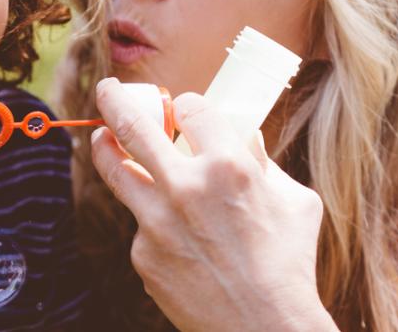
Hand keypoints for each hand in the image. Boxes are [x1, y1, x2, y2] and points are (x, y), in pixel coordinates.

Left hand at [89, 77, 334, 331]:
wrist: (264, 328)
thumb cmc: (290, 264)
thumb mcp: (295, 201)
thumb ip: (264, 164)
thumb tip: (245, 137)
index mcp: (228, 165)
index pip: (191, 108)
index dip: (186, 105)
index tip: (182, 109)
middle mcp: (185, 187)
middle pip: (132, 126)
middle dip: (115, 99)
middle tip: (108, 90)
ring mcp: (157, 223)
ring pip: (114, 170)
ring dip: (105, 147)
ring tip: (102, 138)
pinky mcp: (143, 255)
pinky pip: (141, 226)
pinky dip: (152, 222)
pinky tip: (177, 238)